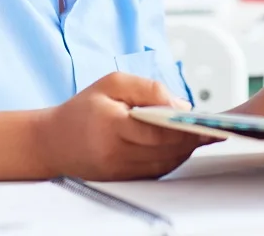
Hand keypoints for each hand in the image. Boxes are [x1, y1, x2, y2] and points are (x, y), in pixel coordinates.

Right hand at [37, 72, 214, 180]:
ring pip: (165, 163)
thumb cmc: (83, 109)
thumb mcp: (112, 83)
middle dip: (190, 139)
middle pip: (166, 150)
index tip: (205, 121)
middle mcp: (115, 153)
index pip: (157, 131)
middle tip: (211, 127)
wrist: (52, 142)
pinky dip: (172, 158)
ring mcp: (119, 171)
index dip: (184, 128)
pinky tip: (182, 146)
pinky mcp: (123, 180)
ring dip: (185, 150)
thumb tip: (181, 106)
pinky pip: (157, 172)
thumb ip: (148, 89)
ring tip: (201, 135)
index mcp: (112, 126)